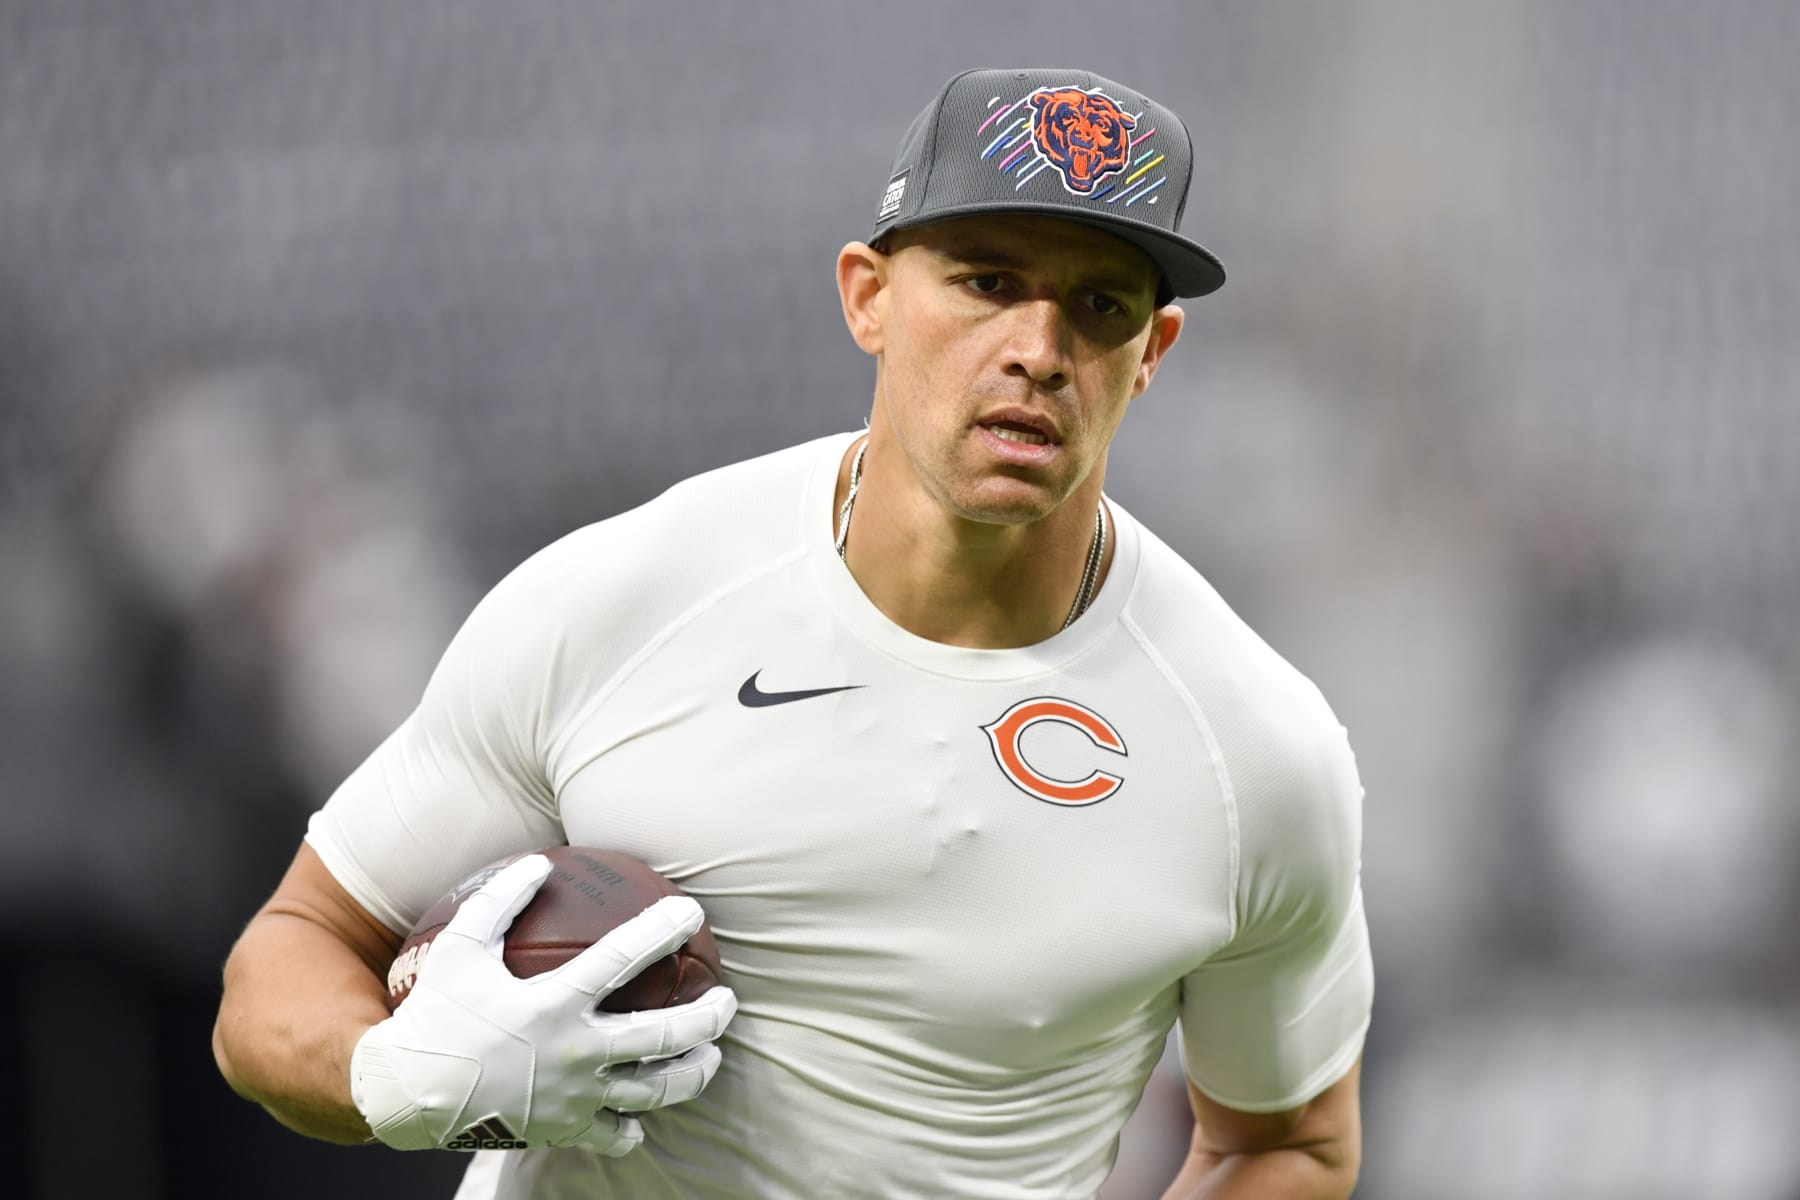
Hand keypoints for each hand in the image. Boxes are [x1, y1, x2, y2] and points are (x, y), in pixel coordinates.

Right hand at [350, 854, 736, 1153]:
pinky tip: (642, 1119)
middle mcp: (576, 1052)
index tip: (692, 913)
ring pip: (655, 1090)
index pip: (625, 958)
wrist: (406, 1094)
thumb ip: (499, 902)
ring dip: (693, 1073)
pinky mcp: (564, 1129)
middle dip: (708, 1016)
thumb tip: (537, 863)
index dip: (663, 929)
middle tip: (727, 1000)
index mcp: (555, 1003)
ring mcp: (574, 1096)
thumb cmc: (434, 1014)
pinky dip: (633, 1128)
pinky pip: (614, 1134)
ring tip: (711, 1058)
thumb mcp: (460, 948)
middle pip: (665, 1036)